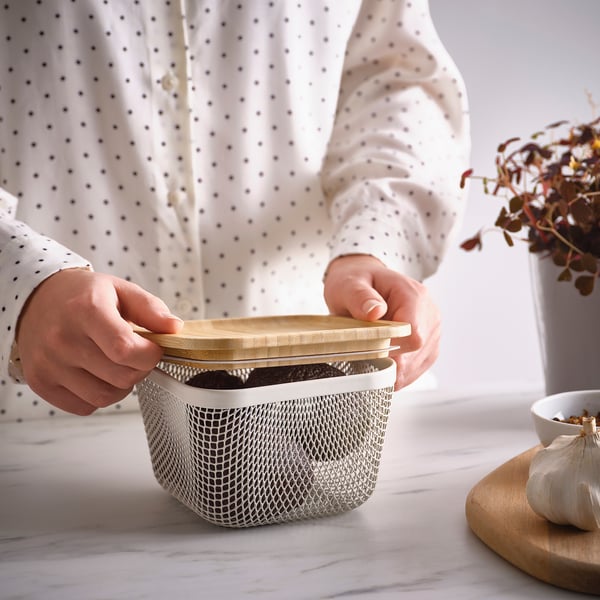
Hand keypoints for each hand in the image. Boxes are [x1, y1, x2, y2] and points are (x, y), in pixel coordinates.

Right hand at [16, 269, 182, 414]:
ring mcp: (48, 364)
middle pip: (120, 377)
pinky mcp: (41, 382)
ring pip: (104, 397)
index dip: (150, 355)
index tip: (154, 348)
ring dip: (121, 385)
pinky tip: (96, 374)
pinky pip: (84, 406)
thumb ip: (151, 309)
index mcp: (86, 310)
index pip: (125, 349)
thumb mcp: (121, 290)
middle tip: (136, 355)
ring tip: (116, 364)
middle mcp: (62, 339)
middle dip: (140, 369)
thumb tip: (175, 329)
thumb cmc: (83, 295)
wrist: (38, 298)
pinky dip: (98, 396)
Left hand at [323, 254, 440, 389]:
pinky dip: (396, 372)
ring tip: (370, 357)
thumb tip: (375, 312)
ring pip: (417, 365)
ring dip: (392, 369)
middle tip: (363, 357)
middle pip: (416, 352)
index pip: (413, 334)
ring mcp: (431, 331)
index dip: (391, 350)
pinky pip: (415, 369)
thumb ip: (360, 297)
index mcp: (414, 295)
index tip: (369, 353)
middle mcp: (429, 314)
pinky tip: (381, 364)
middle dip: (388, 361)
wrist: (364, 282)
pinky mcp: (428, 346)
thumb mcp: (349, 284)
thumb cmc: (358, 282)